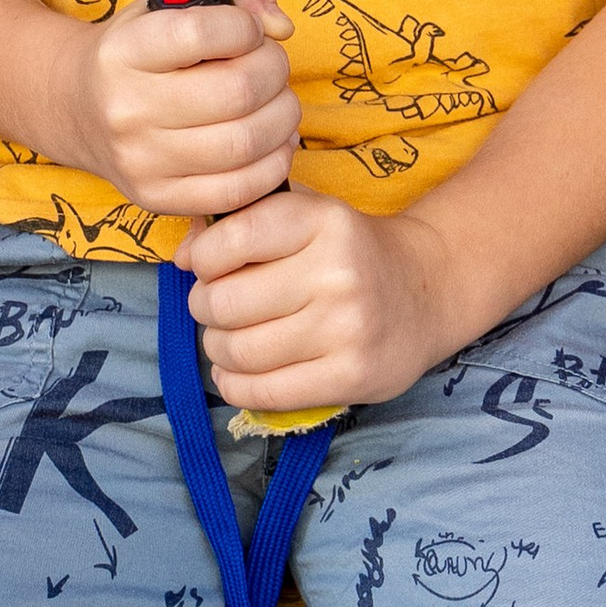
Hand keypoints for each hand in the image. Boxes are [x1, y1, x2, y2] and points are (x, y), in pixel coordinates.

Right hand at [54, 0, 300, 216]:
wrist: (79, 109)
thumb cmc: (143, 47)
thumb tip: (280, 28)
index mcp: (122, 52)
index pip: (199, 34)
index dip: (244, 27)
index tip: (246, 30)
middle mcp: (125, 109)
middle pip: (237, 92)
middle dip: (274, 70)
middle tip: (271, 65)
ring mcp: (140, 161)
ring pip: (245, 143)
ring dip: (282, 116)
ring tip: (275, 101)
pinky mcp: (158, 198)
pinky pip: (238, 190)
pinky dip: (274, 162)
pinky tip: (271, 140)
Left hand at [178, 184, 455, 415]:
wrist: (424, 292)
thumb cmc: (346, 250)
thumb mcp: (304, 215)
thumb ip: (239, 222)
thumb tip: (181, 257)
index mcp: (323, 221)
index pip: (231, 240)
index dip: (204, 258)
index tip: (211, 265)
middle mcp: (337, 272)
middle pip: (224, 303)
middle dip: (206, 307)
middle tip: (218, 306)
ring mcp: (347, 329)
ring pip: (237, 351)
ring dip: (218, 348)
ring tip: (231, 338)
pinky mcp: (351, 376)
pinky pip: (261, 391)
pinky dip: (234, 384)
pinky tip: (240, 370)